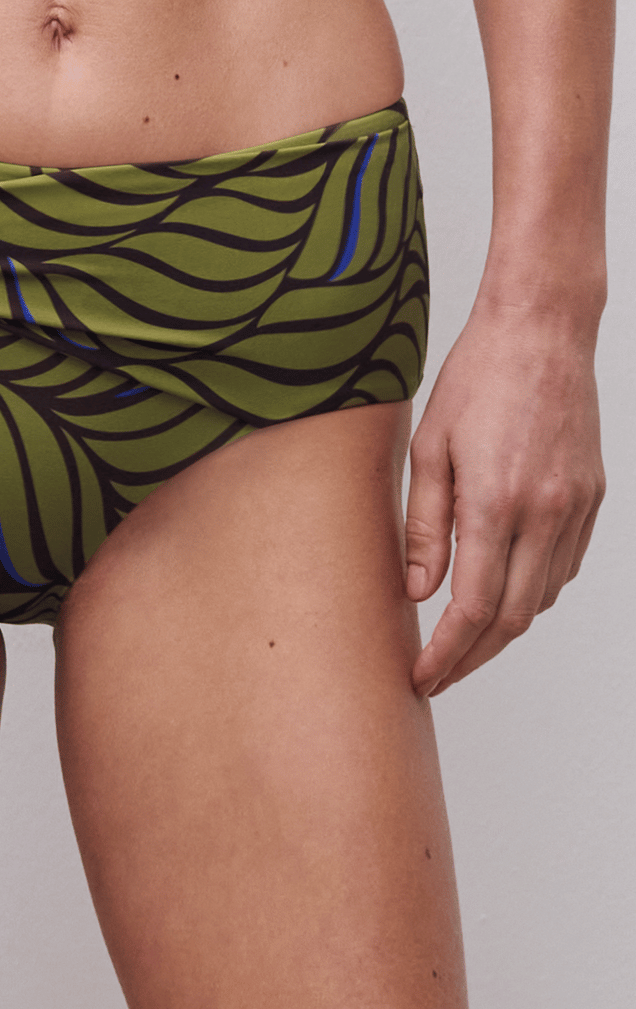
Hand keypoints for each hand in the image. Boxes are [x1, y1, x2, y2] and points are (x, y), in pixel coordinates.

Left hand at [404, 300, 604, 697]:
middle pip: (513, 618)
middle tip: (437, 675)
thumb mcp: (427, 451)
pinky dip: (531, 592)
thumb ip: (423, 526)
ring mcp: (576, 507)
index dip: (446, 653)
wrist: (541, 331)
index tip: (421, 677)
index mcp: (497, 503)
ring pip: (542, 597)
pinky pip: (564, 567)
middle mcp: (546, 513)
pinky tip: (502, 593)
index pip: (473, 607)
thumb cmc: (474, 381)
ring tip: (461, 641)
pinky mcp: (592, 497)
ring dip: (503, 629)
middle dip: (473, 657)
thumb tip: (417, 591)